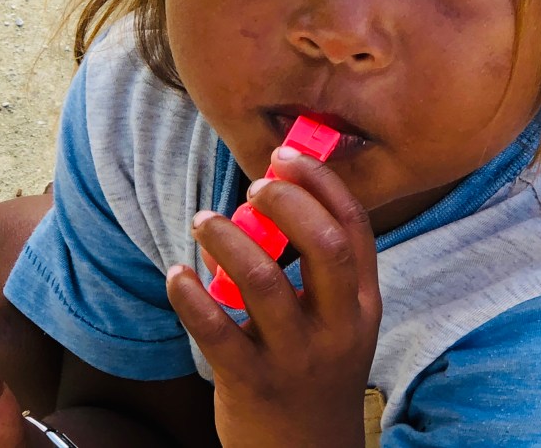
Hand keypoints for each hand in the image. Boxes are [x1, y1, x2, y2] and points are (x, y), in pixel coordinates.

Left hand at [167, 147, 380, 447]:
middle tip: (254, 185)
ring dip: (229, 239)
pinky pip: (215, 330)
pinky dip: (190, 295)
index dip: (322, 183)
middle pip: (324, 246)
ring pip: (263, 282)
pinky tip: (176, 274)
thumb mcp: (338, 323)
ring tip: (206, 221)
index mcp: (363, 304)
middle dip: (287, 202)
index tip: (289, 157)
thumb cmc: (317, 373)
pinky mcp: (251, 383)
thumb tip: (263, 205)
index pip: (354, 228)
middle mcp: (337, 328)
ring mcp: (296, 358)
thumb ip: (316, 271)